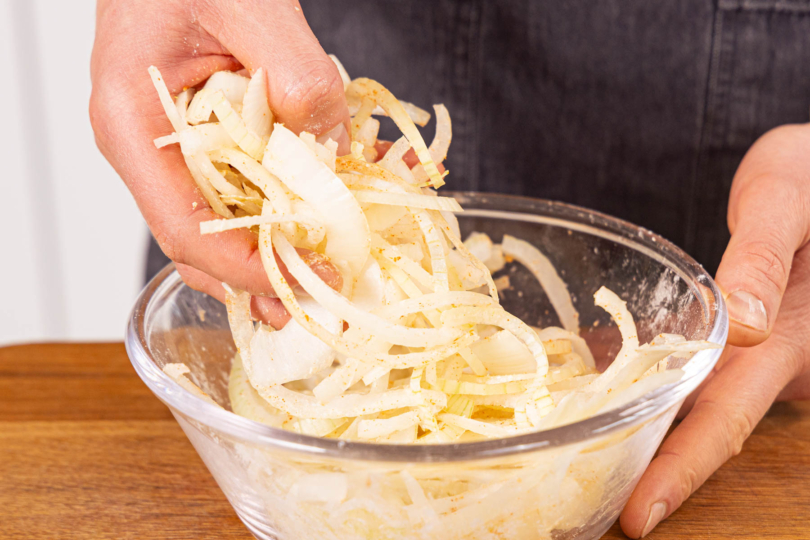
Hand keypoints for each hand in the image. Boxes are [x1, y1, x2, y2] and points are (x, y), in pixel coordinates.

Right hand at [90, 0, 347, 327]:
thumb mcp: (246, 4)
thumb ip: (294, 74)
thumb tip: (329, 147)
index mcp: (135, 125)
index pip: (182, 227)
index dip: (243, 267)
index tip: (303, 277)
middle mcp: (154, 148)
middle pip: (208, 239)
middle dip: (269, 274)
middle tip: (326, 295)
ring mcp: (186, 146)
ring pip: (239, 216)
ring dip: (295, 238)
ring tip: (349, 252)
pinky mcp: (220, 136)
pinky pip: (260, 178)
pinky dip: (307, 191)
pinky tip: (355, 185)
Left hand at [621, 124, 809, 536]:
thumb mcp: (789, 197)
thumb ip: (765, 256)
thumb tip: (747, 326)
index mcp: (785, 338)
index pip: (725, 418)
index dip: (682, 471)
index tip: (638, 518)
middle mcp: (769, 359)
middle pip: (703, 431)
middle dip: (653, 476)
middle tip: (589, 514)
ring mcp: (755, 353)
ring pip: (694, 407)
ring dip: (646, 440)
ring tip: (583, 466)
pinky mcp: (740, 339)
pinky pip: (689, 376)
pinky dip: (648, 392)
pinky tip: (600, 397)